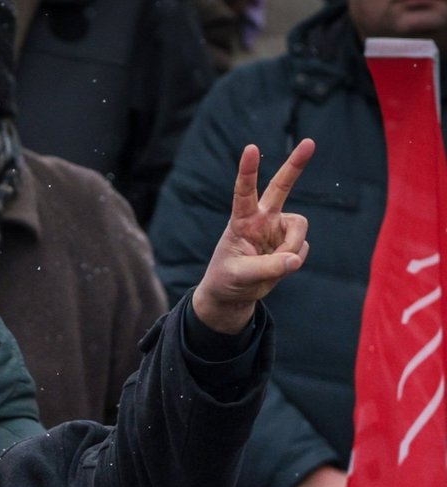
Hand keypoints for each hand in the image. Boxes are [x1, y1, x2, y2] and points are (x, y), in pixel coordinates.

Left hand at [192, 138, 314, 333]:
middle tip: (309, 142)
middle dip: (295, 165)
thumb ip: (267, 268)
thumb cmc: (227, 278)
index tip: (251, 148)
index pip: (244, 192)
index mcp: (242, 220)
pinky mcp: (290, 243)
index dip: (248, 171)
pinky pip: (302, 250)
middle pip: (281, 186)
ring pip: (299, 230)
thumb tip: (295, 260)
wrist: (233, 293)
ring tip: (274, 266)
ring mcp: (278, 229)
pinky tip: (278, 268)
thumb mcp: (240, 275)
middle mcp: (262, 219)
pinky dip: (293, 262)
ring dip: (292, 249)